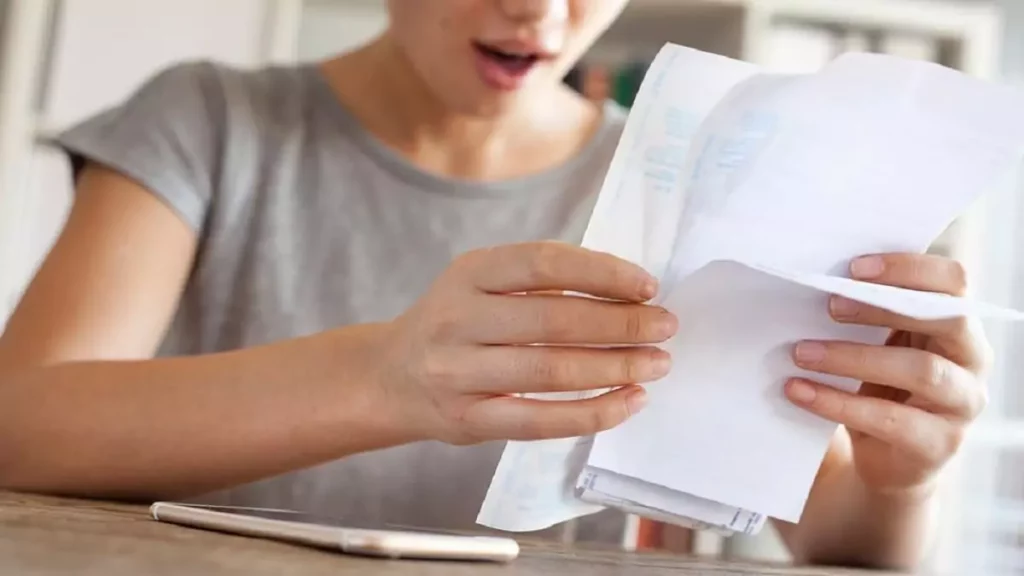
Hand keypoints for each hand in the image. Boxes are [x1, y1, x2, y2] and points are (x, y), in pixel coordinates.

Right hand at [374, 242, 677, 445]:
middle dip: (620, 325)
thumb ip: (539, 283)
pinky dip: (593, 413)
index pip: (543, 263)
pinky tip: (629, 401)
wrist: (389, 378)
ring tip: (657, 364)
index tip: (647, 286)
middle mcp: (458, 319)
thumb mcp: (480, 284)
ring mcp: (459, 373)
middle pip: (553, 321)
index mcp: (468, 272)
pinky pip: (540, 421)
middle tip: (666, 327)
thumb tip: (627, 296)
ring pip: (550, 373)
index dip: (601, 273)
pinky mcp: (469, 421)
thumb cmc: (455, 323)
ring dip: (615, 369)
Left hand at [785, 253, 991, 495]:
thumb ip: (868, 312)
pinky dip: (837, 403)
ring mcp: (962, 404)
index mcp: (959, 322)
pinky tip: (798, 391)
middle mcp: (973, 360)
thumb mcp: (880, 343)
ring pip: (921, 371)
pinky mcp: (938, 444)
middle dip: (882, 307)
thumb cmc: (881, 385)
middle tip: (828, 305)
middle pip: (945, 320)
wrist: (885, 459)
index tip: (854, 268)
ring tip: (801, 352)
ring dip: (853, 358)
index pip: (953, 282)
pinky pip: (890, 420)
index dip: (909, 268)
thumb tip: (817, 280)